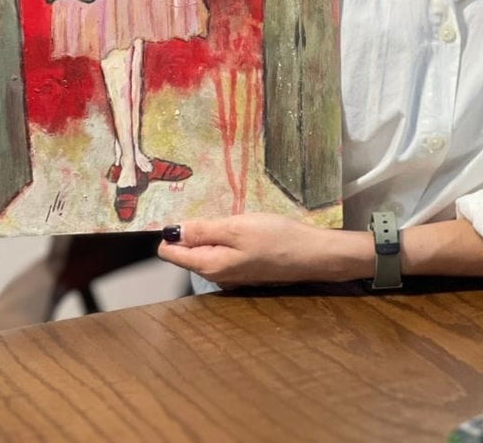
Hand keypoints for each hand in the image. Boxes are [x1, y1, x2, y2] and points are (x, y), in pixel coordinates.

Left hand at [157, 213, 361, 287]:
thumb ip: (203, 230)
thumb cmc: (276, 238)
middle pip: (187, 251)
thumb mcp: (237, 227)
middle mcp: (215, 274)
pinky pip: (222, 252)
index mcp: (209, 265)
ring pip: (206, 250)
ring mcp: (231, 274)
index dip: (171, 230)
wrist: (312, 255)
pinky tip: (242, 226)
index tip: (179, 208)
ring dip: (211, 231)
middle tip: (212, 207)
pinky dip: (225, 237)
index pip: (170, 253)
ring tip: (230, 214)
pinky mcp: (244, 269)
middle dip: (192, 229)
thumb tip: (172, 232)